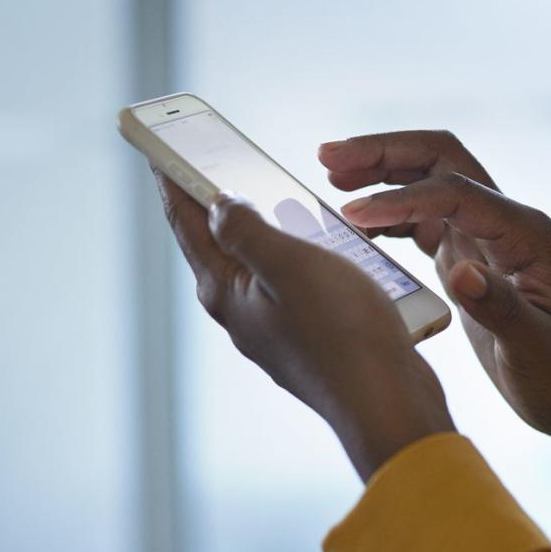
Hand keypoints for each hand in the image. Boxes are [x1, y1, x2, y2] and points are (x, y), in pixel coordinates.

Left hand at [153, 170, 454, 479]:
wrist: (388, 403)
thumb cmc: (342, 333)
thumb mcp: (288, 265)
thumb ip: (244, 230)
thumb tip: (216, 204)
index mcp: (225, 292)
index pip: (187, 224)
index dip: (174, 180)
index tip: (161, 148)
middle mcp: (241, 313)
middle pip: (219, 243)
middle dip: (215, 200)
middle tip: (215, 158)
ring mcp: (274, 328)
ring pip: (260, 263)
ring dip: (265, 226)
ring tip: (271, 191)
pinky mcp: (308, 338)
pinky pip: (295, 283)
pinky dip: (299, 252)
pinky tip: (324, 242)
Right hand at [318, 133, 550, 544]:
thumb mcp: (533, 349)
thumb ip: (498, 307)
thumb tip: (460, 272)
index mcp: (523, 234)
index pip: (452, 194)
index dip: (399, 198)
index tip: (349, 213)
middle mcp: (505, 222)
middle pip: (440, 160)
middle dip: (384, 153)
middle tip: (327, 157)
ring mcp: (487, 237)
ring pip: (429, 181)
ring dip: (382, 173)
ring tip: (330, 176)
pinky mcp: (470, 258)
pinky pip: (424, 219)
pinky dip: (388, 213)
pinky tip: (355, 223)